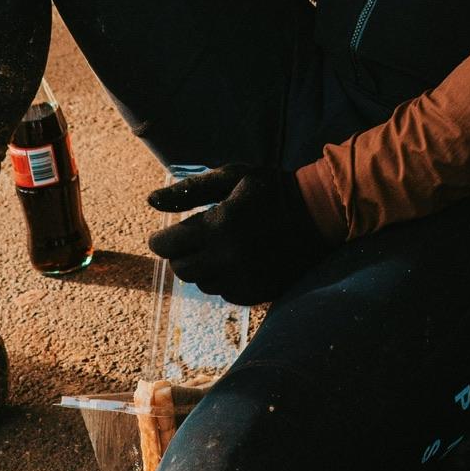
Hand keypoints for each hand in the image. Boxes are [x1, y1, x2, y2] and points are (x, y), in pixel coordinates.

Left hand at [147, 164, 327, 303]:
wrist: (319, 213)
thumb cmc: (271, 189)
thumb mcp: (231, 177)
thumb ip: (189, 190)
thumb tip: (150, 201)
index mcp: (218, 226)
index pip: (166, 247)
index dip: (160, 241)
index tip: (163, 236)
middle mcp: (228, 258)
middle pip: (181, 270)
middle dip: (180, 255)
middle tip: (191, 241)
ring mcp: (243, 279)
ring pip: (202, 283)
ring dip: (203, 267)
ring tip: (218, 248)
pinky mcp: (257, 292)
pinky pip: (225, 292)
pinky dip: (224, 279)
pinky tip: (236, 260)